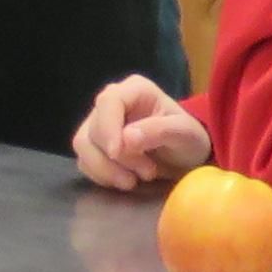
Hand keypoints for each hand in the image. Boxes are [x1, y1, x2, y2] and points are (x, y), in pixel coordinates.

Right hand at [72, 75, 215, 192]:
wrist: (184, 158)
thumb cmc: (188, 140)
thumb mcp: (184, 134)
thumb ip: (159, 131)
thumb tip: (127, 138)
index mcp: (134, 90)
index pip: (108, 102)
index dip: (108, 128)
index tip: (117, 153)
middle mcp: (111, 103)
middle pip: (95, 129)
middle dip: (118, 158)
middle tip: (148, 173)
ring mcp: (99, 124)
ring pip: (83, 146)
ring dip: (107, 170)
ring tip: (135, 181)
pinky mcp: (94, 147)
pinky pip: (85, 162)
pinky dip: (103, 177)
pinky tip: (126, 180)